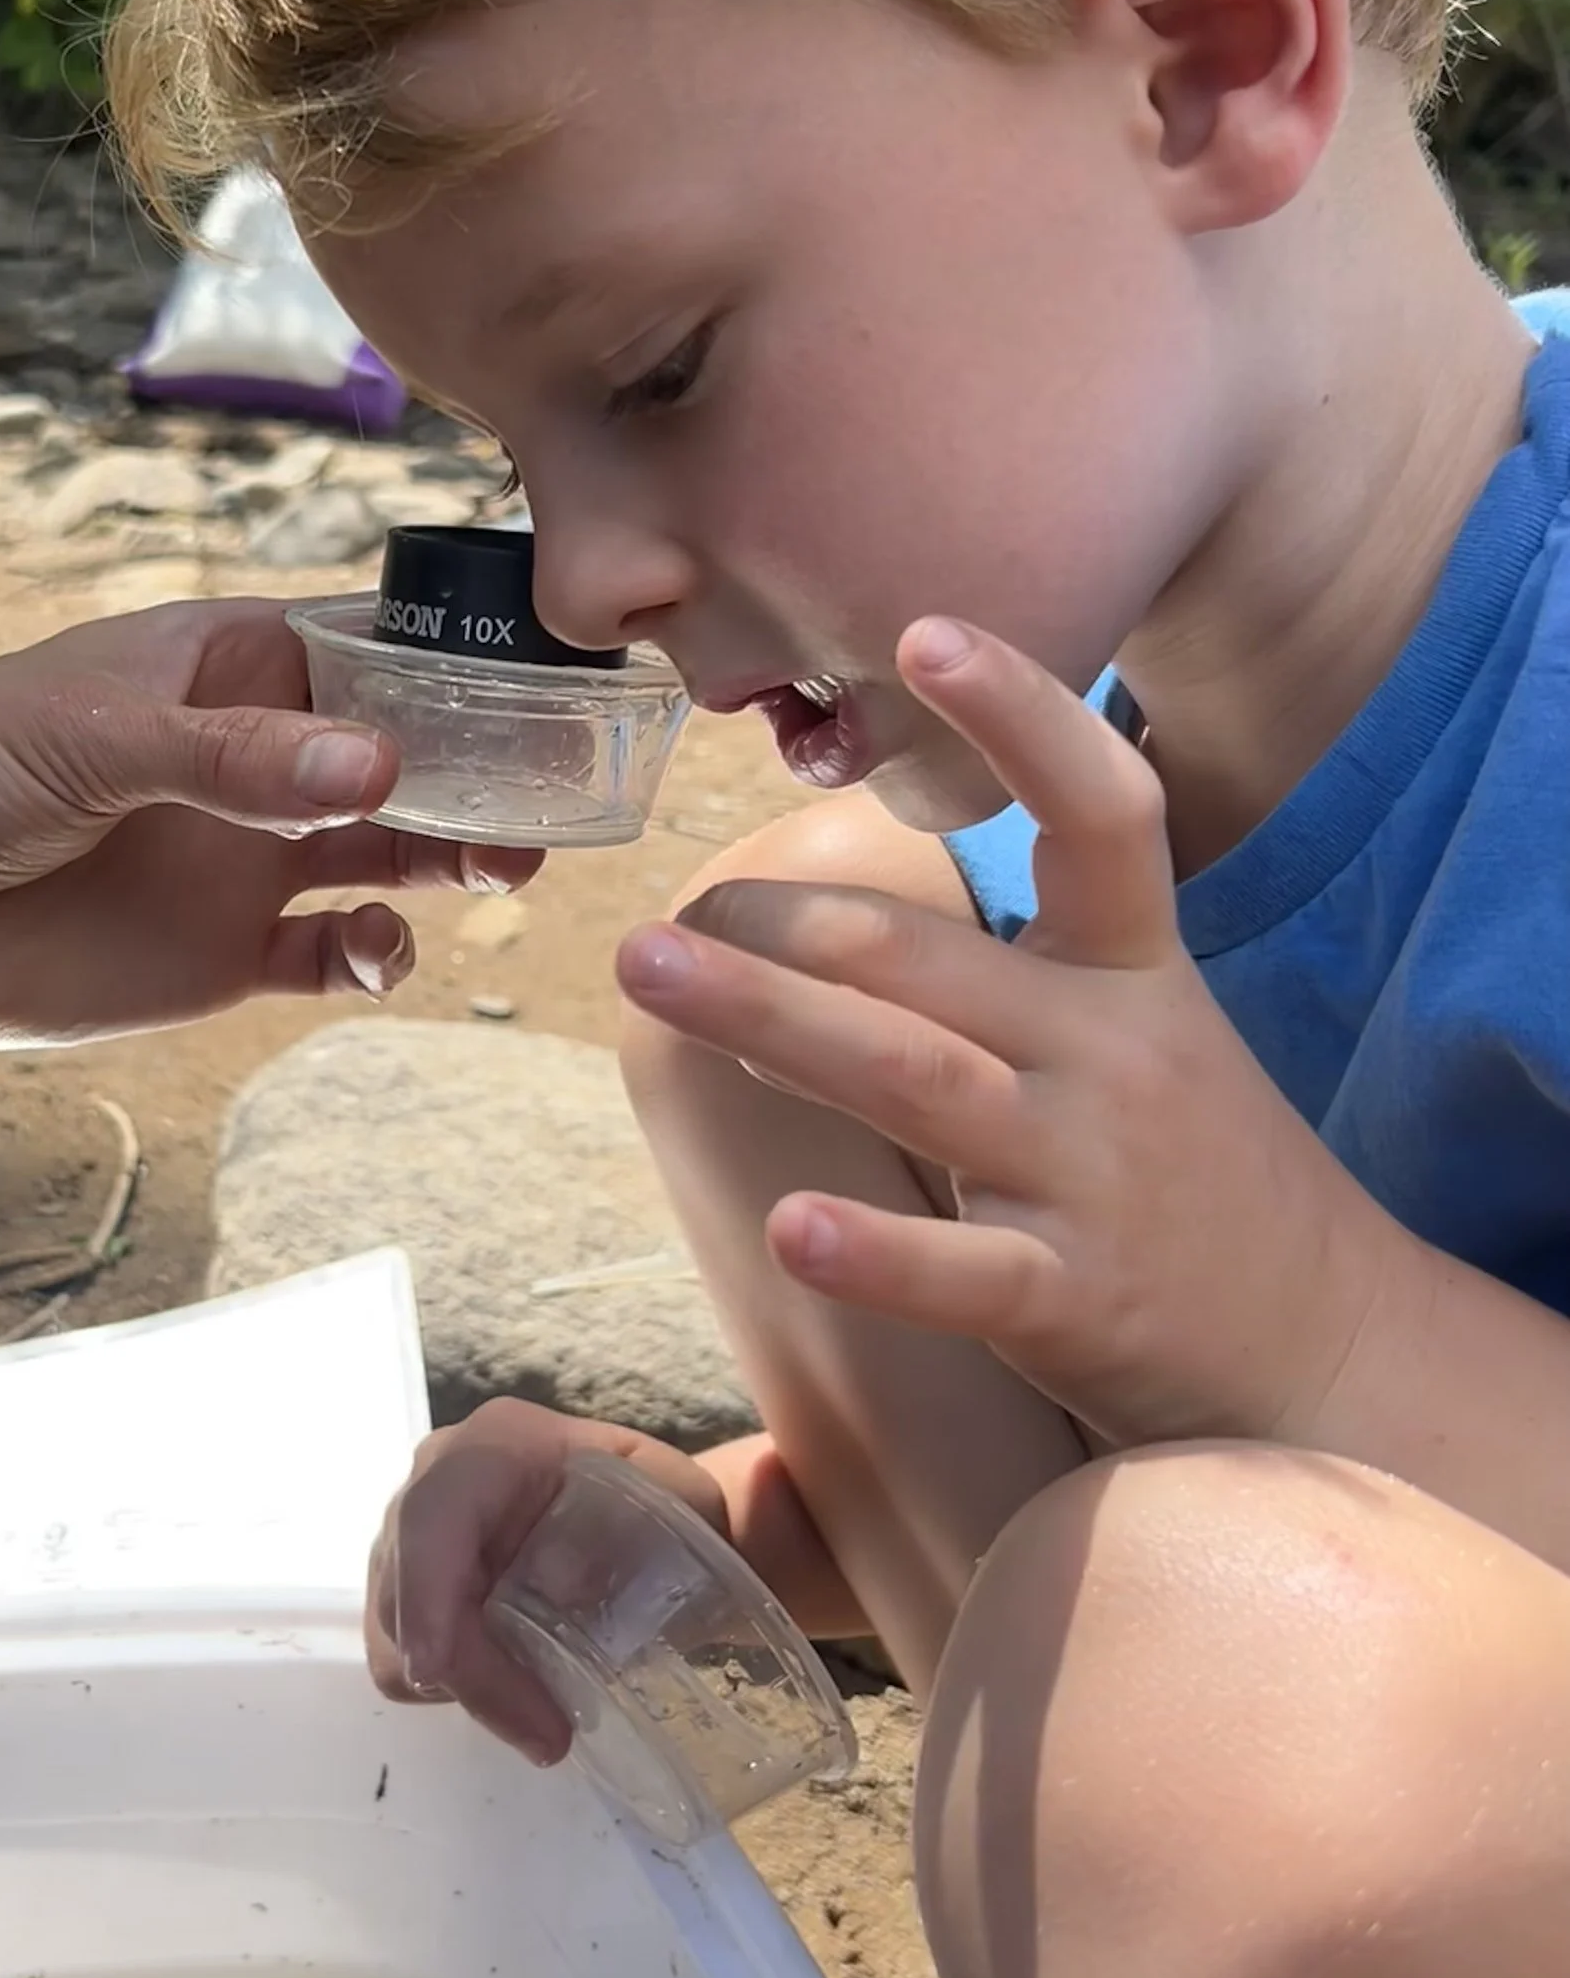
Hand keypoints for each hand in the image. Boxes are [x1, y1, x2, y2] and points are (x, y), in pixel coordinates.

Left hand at [0, 597, 539, 1039]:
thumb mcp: (83, 736)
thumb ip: (230, 758)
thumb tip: (377, 769)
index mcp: (221, 663)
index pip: (372, 645)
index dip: (462, 658)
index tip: (554, 673)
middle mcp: (252, 757)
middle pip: (409, 751)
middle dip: (488, 767)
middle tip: (560, 790)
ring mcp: (241, 857)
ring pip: (392, 850)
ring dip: (457, 856)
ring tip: (503, 869)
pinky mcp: (217, 955)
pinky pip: (333, 955)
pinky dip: (378, 956)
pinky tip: (381, 953)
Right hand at [365, 1400, 734, 1763]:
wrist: (608, 1499)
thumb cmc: (640, 1490)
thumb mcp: (673, 1489)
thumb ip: (667, 1517)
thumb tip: (586, 1586)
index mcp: (490, 1448)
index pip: (432, 1516)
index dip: (424, 1591)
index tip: (437, 1668)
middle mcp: (429, 1488)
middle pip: (406, 1595)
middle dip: (473, 1677)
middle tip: (550, 1737)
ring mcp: (405, 1543)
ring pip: (394, 1639)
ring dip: (467, 1690)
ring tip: (541, 1720)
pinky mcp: (403, 1592)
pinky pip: (400, 1659)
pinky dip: (456, 1689)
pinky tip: (513, 1688)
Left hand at [614, 618, 1406, 1452]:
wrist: (1326, 1346)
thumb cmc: (1186, 1168)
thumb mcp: (1129, 1032)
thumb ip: (987, 975)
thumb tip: (793, 941)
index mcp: (1133, 968)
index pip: (1101, 811)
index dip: (1022, 715)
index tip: (925, 632)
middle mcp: (1114, 1054)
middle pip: (927, 959)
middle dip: (781, 924)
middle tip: (664, 913)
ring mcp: (1094, 1175)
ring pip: (913, 1080)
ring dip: (767, 1022)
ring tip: (651, 973)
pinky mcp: (1076, 1299)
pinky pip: (963, 1271)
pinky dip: (875, 1251)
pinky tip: (789, 1226)